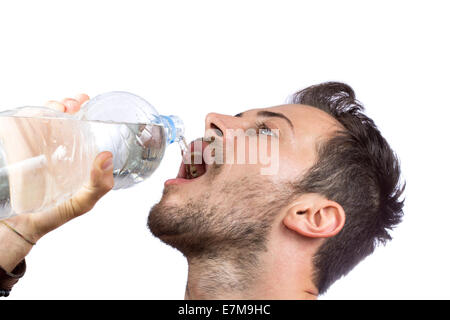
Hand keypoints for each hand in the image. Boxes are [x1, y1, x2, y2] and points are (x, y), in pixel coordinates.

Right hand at [0, 94, 113, 271]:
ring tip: (60, 107)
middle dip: (70, 104)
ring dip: (53, 105)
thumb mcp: (82, 202)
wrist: (19, 227)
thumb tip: (106, 156)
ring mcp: (36, 147)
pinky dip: (30, 114)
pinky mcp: (17, 148)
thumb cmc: (53, 214)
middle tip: (74, 104)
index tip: (87, 103)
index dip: (85, 112)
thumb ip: (98, 186)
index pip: (82, 128)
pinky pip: (22, 126)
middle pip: (63, 117)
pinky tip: (38, 114)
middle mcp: (56, 148)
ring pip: (44, 117)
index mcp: (75, 157)